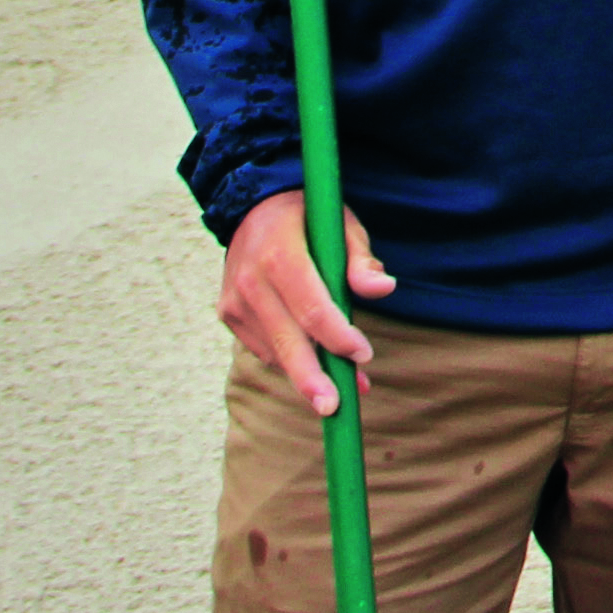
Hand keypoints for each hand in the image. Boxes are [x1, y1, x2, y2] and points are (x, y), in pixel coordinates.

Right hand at [220, 197, 389, 415]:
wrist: (251, 205)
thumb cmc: (308, 218)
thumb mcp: (342, 224)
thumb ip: (360, 261)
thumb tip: (383, 288)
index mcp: (280, 255)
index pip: (311, 308)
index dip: (338, 337)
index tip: (363, 356)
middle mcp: (251, 281)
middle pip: (287, 341)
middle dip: (312, 379)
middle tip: (333, 408)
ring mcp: (235, 301)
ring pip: (276, 351)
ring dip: (309, 374)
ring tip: (343, 388)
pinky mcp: (229, 314)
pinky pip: (264, 349)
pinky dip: (289, 360)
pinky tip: (313, 359)